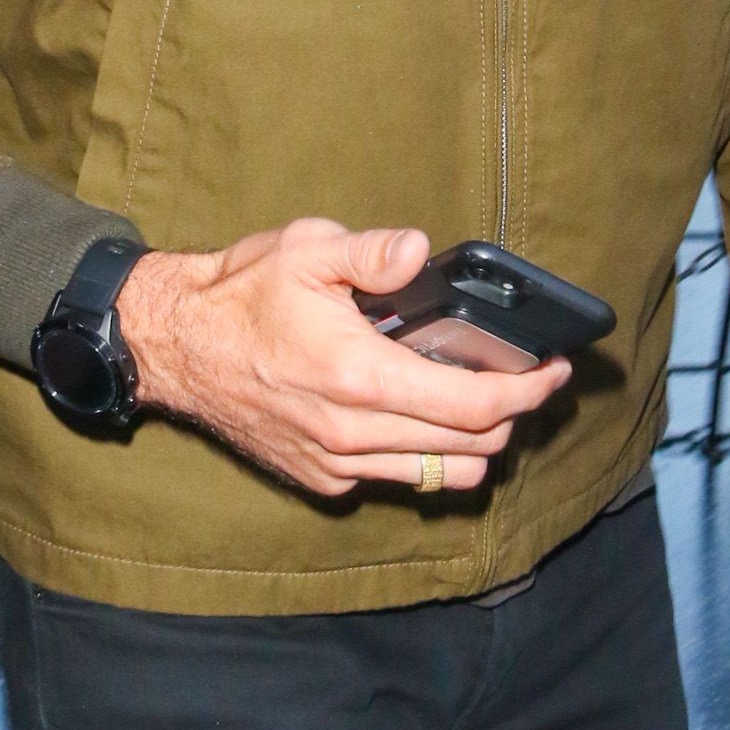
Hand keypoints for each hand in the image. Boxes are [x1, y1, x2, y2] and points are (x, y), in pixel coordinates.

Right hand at [116, 217, 571, 498]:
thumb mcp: (307, 250)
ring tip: (479, 400)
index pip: (476, 406)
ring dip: (475, 443)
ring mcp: (338, 464)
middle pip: (472, 448)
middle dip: (512, 414)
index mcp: (361, 378)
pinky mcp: (321, 480)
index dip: (529, 391)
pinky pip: (397, 478)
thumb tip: (418, 251)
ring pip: (441, 475)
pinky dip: (425, 453)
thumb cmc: (240, 295)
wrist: (174, 347)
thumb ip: (372, 253)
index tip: (555, 371)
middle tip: (523, 378)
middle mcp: (354, 434)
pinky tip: (419, 413)